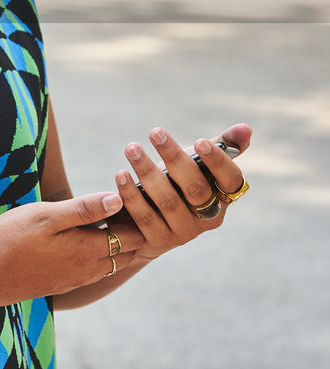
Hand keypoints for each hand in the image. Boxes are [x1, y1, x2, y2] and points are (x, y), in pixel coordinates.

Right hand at [0, 190, 146, 306]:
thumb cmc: (9, 240)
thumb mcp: (45, 216)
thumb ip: (83, 209)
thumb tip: (118, 198)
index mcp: (87, 251)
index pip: (132, 236)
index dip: (139, 216)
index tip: (142, 195)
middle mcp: (87, 270)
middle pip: (127, 253)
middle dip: (135, 231)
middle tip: (136, 205)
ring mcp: (73, 280)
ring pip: (110, 264)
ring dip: (118, 245)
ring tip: (117, 220)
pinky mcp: (60, 284)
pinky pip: (93, 271)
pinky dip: (101, 255)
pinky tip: (88, 241)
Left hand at [116, 122, 251, 262]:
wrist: (147, 221)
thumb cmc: (178, 181)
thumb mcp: (198, 162)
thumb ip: (221, 144)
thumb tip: (246, 127)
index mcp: (224, 197)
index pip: (231, 181)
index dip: (219, 162)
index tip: (200, 141)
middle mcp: (208, 217)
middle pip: (196, 188)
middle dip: (174, 157)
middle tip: (155, 132)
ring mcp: (184, 232)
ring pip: (168, 201)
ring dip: (147, 171)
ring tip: (132, 148)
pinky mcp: (158, 241)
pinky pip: (145, 217)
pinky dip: (132, 194)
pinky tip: (121, 175)